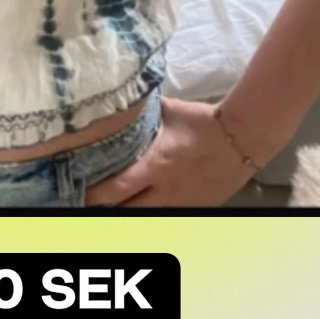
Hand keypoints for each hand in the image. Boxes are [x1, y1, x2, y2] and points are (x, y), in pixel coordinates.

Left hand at [83, 97, 259, 206]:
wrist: (243, 138)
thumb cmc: (203, 121)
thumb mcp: (168, 110)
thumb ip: (143, 111)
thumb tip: (120, 99)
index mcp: (155, 164)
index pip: (115, 188)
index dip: (93, 194)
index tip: (76, 190)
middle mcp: (165, 190)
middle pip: (125, 211)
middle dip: (103, 209)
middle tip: (84, 203)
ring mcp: (181, 203)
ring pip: (144, 218)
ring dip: (126, 213)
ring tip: (107, 209)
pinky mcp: (194, 209)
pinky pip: (165, 216)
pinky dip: (150, 213)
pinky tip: (139, 208)